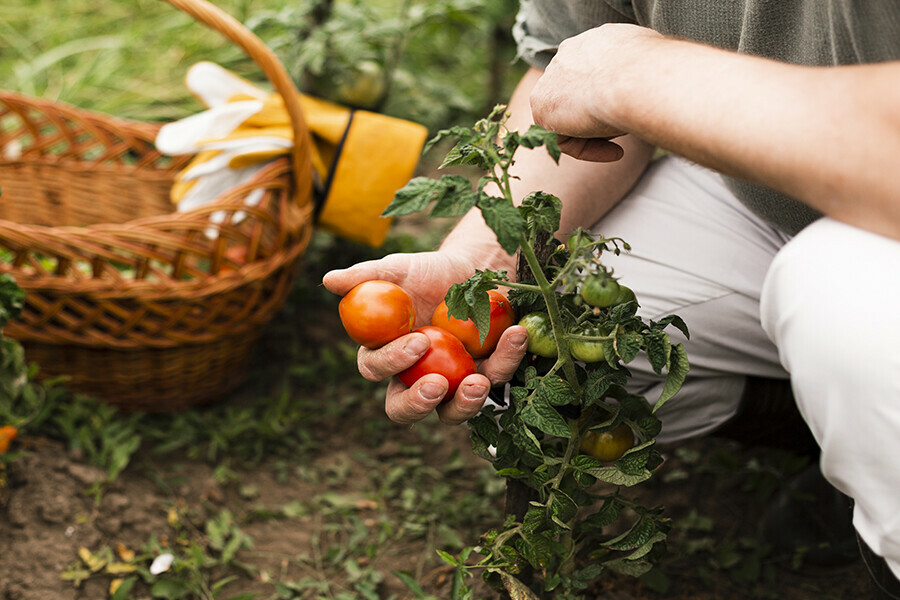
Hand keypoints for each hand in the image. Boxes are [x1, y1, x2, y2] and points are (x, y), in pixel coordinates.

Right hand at [322, 251, 526, 424]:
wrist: (475, 267)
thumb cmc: (429, 272)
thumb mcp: (400, 268)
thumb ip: (366, 276)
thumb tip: (329, 280)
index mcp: (386, 354)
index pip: (376, 369)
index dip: (391, 362)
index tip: (416, 343)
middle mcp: (415, 377)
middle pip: (405, 409)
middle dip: (419, 404)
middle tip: (438, 386)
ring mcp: (453, 383)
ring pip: (453, 412)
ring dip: (466, 403)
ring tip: (480, 381)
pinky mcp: (489, 376)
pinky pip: (498, 378)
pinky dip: (508, 358)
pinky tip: (516, 334)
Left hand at [529, 23, 663, 161]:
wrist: (638, 78)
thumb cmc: (656, 73)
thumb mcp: (651, 67)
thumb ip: (638, 76)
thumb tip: (651, 91)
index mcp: (595, 42)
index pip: (593, 76)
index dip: (609, 100)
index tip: (629, 114)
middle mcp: (568, 54)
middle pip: (577, 98)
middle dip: (598, 120)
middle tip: (624, 133)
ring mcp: (551, 78)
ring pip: (570, 119)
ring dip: (596, 135)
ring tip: (623, 142)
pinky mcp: (542, 105)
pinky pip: (562, 138)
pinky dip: (588, 150)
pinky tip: (616, 151)